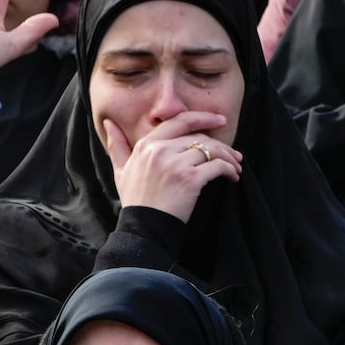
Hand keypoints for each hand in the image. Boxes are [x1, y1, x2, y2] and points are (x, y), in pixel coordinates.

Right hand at [103, 110, 242, 221]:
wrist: (143, 227)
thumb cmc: (135, 200)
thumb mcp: (121, 170)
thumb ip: (117, 145)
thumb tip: (108, 123)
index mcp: (146, 144)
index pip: (180, 121)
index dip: (204, 117)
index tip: (220, 120)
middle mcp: (160, 150)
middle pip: (200, 138)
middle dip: (221, 146)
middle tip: (235, 155)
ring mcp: (176, 164)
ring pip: (211, 150)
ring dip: (228, 158)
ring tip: (236, 166)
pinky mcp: (190, 179)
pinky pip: (217, 166)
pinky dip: (229, 170)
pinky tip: (232, 177)